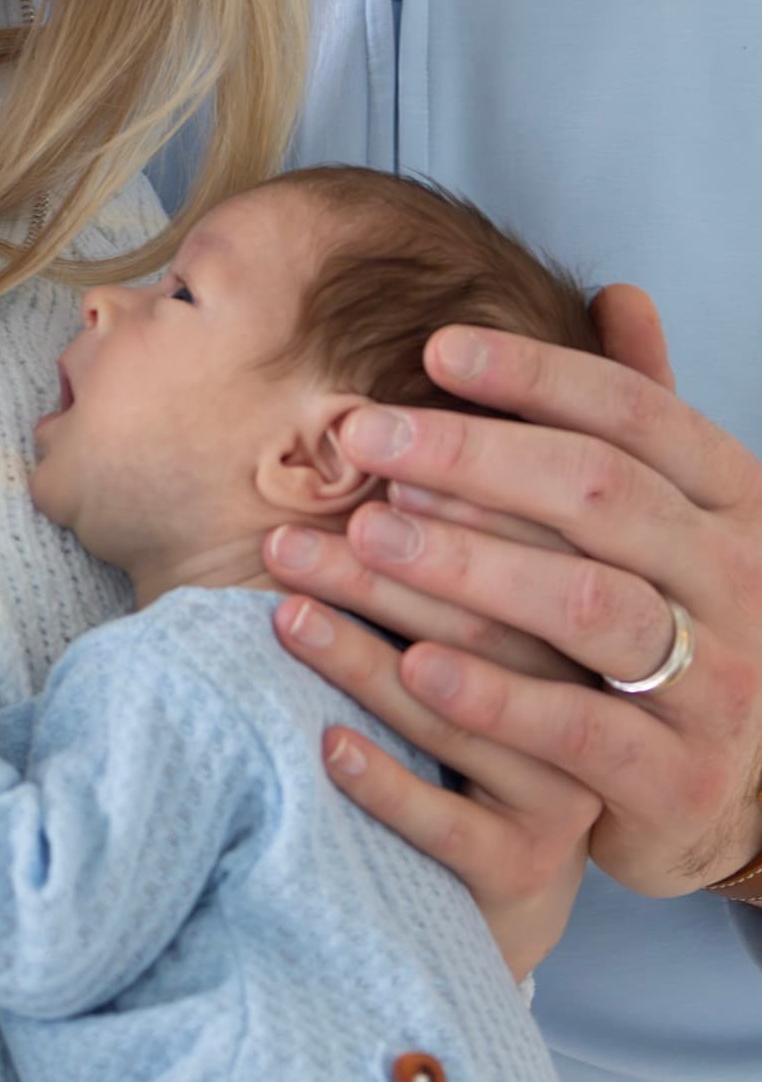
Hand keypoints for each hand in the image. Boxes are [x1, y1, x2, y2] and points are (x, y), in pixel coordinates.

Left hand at [269, 292, 761, 897]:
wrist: (737, 788)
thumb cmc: (675, 621)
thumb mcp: (677, 516)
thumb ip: (642, 413)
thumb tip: (619, 293)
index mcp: (733, 503)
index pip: (635, 414)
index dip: (535, 375)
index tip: (432, 351)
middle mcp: (738, 584)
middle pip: (600, 498)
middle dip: (471, 459)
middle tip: (360, 438)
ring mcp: (717, 688)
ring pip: (583, 609)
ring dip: (463, 570)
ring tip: (358, 542)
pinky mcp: (673, 783)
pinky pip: (569, 737)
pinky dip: (481, 702)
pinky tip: (399, 674)